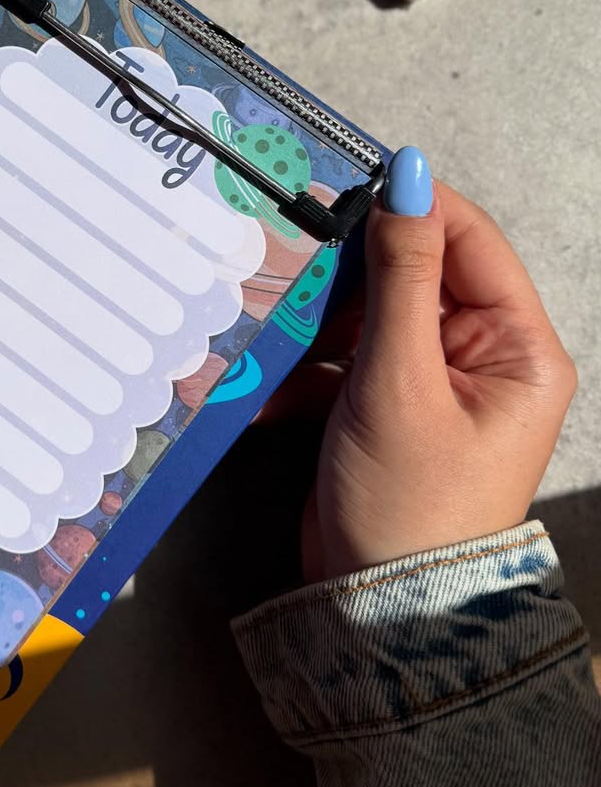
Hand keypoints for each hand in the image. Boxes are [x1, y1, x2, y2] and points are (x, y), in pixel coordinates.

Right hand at [263, 149, 576, 582]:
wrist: (377, 609)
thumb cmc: (407, 503)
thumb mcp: (399, 380)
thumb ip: (399, 277)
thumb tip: (410, 178)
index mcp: (519, 349)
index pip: (471, 243)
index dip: (412, 207)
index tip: (347, 183)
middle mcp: (484, 359)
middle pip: (416, 275)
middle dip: (349, 270)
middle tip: (290, 252)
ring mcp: (433, 385)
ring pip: (371, 316)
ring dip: (317, 322)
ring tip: (268, 320)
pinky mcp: (386, 409)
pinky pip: (346, 362)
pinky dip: (307, 369)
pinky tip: (267, 381)